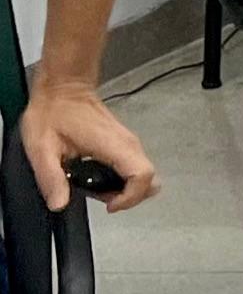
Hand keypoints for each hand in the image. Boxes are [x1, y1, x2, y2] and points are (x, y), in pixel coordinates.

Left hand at [21, 88, 157, 213]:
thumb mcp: (41, 148)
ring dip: (125, 190)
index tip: (108, 205)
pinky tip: (96, 177)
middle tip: (99, 198)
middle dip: (128, 197)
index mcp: (113, 144)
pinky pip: (135, 168)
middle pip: (150, 180)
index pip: (142, 176)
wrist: (63, 88)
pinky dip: (122, 180)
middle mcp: (128, 143)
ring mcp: (129, 142)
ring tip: (95, 188)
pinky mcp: (124, 143)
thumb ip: (51, 177)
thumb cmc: (53, 112)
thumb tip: (59, 203)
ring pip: (145, 175)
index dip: (130, 197)